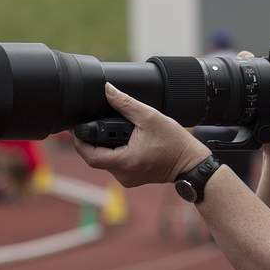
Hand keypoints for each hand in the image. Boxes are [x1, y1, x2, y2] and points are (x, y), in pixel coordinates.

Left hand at [73, 83, 211, 186]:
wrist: (190, 162)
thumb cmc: (174, 142)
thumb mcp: (149, 117)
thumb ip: (126, 103)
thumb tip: (108, 90)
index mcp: (125, 161)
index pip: (90, 155)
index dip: (80, 142)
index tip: (79, 128)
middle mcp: (123, 174)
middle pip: (96, 158)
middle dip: (95, 141)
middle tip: (100, 125)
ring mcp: (128, 179)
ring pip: (106, 161)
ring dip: (107, 146)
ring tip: (117, 131)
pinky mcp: (133, 178)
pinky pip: (117, 165)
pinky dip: (117, 152)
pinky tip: (127, 141)